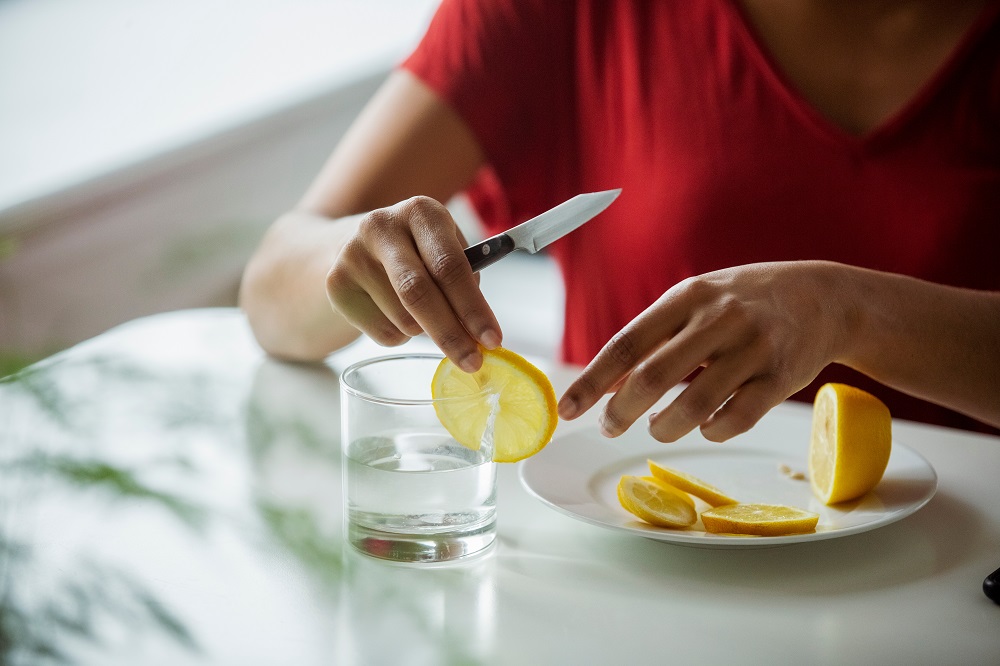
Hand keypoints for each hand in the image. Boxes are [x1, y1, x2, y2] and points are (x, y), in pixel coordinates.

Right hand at [325, 196, 501, 370]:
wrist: (347, 246)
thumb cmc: (413, 252)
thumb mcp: (442, 249)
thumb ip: (464, 281)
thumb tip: (480, 333)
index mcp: (421, 211)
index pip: (450, 265)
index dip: (473, 307)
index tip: (492, 340)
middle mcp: (382, 226)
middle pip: (418, 293)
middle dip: (450, 333)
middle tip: (472, 362)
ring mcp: (352, 255)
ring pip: (403, 320)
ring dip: (424, 332)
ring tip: (421, 314)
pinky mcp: (336, 285)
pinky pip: (383, 332)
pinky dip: (400, 336)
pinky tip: (392, 313)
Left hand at [558, 261, 855, 441]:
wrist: (823, 298)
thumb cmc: (743, 302)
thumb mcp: (695, 303)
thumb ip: (652, 339)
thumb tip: (603, 384)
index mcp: (688, 296)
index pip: (627, 343)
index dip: (593, 380)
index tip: (568, 408)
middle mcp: (719, 319)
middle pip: (654, 377)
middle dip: (622, 411)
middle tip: (610, 426)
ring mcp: (753, 349)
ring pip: (695, 406)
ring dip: (667, 426)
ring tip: (659, 426)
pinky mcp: (781, 378)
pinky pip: (735, 419)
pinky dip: (711, 430)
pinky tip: (705, 425)